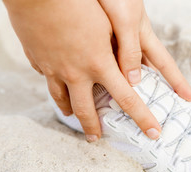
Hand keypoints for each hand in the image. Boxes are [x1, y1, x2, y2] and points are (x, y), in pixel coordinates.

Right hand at [3, 0, 162, 140]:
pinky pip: (45, 77)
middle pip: (85, 110)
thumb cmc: (80, 3)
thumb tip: (132, 75)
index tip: (153, 133)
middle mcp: (76, 72)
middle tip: (95, 138)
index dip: (143, 119)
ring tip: (72, 116)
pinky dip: (53, 83)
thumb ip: (123, 52)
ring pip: (61, 98)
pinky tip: (54, 81)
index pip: (127, 100)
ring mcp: (53, 68)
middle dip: (92, 128)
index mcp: (100, 64)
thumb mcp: (110, 26)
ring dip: (69, 110)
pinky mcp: (37, 58)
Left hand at [99, 0, 190, 100]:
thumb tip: (134, 81)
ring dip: (129, 87)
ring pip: (125, 69)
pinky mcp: (98, 38)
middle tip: (161, 108)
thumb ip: (129, 49)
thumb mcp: (124, 20)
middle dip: (157, 89)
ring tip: (131, 106)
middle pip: (148, 70)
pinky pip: (105, 62)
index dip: (178, 82)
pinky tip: (101, 87)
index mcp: (143, 35)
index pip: (165, 64)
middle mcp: (132, 40)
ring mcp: (116, 39)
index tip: (190, 99)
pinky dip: (105, 76)